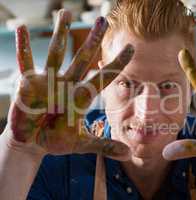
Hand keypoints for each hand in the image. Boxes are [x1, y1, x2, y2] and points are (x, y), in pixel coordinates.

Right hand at [4, 10, 133, 160]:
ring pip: (57, 53)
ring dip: (61, 34)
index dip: (117, 64)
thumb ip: (104, 146)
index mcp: (81, 96)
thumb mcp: (82, 144)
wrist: (34, 143)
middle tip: (103, 20)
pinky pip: (26, 62)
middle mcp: (68, 84)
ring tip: (65, 13)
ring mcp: (48, 81)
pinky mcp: (28, 84)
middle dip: (93, 40)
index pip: (104, 77)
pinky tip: (24, 29)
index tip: (131, 48)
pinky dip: (25, 47)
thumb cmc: (57, 140)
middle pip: (83, 58)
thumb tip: (129, 154)